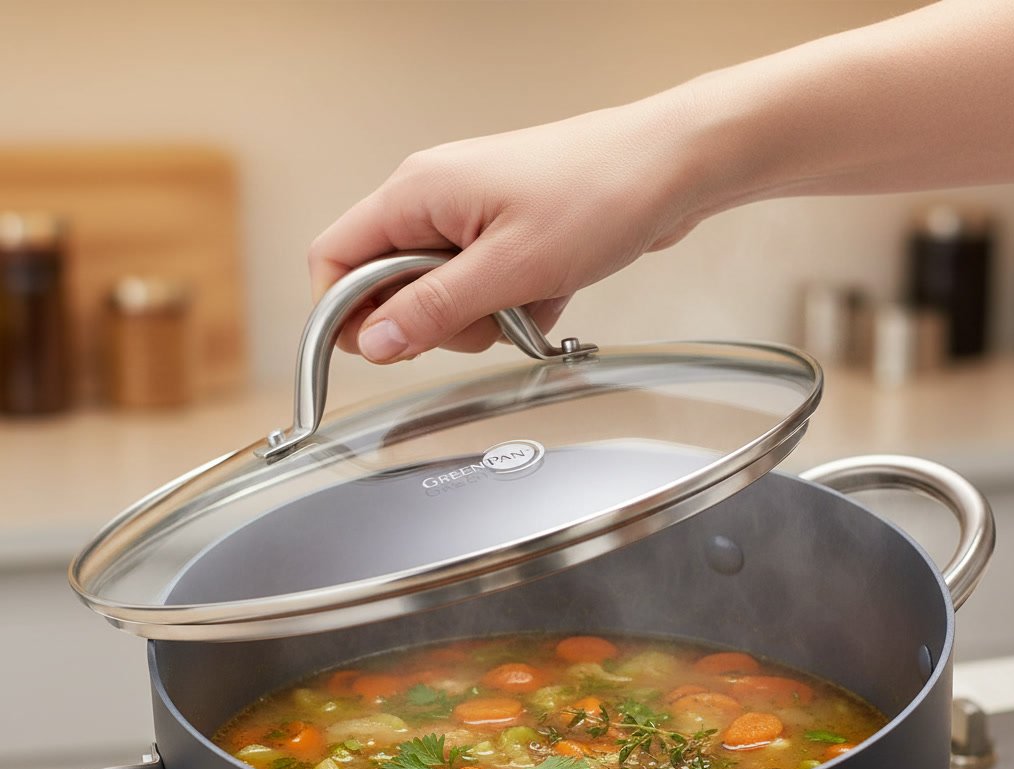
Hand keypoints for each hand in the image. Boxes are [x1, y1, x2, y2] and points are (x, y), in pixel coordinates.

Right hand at [308, 92, 705, 362]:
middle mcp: (435, 200)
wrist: (672, 168)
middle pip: (389, 287)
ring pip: (441, 296)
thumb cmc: (599, 193)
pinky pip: (484, 289)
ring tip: (527, 298)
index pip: (335, 258)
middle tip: (483, 319)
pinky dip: (512, 304)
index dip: (345, 314)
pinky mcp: (504, 234)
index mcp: (417, 193)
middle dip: (433, 322)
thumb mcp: (507, 270)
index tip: (382, 350)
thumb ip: (431, 310)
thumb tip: (373, 342)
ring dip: (481, 317)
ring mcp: (471, 217)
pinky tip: (547, 291)